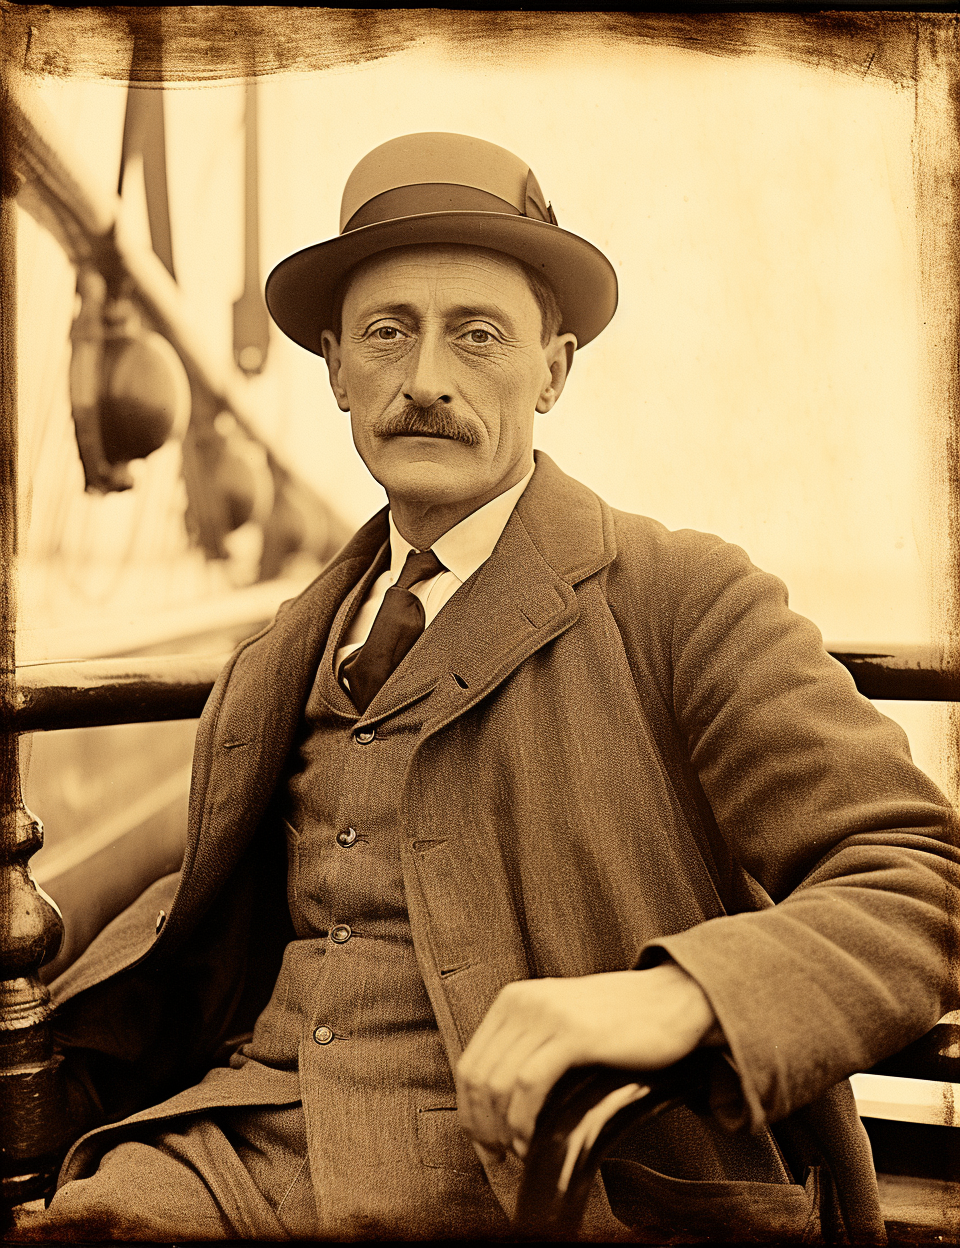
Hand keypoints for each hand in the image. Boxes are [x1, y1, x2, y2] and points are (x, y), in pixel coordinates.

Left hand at [455, 964, 719, 1159]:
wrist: (674, 999)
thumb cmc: (621, 1021)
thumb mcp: (561, 1021)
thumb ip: (528, 1047)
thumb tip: (495, 1103)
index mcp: (514, 999)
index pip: (469, 1062)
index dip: (469, 1111)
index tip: (483, 1142)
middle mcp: (524, 1001)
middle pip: (478, 1078)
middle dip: (481, 1126)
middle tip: (497, 1157)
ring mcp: (547, 1014)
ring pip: (499, 1084)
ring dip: (501, 1130)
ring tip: (517, 1153)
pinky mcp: (574, 1033)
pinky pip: (530, 1085)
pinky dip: (523, 1122)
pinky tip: (531, 1143)